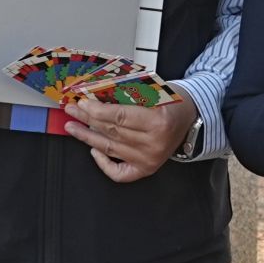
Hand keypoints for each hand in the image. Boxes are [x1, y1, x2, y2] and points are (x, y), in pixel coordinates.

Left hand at [63, 90, 195, 183]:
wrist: (189, 117)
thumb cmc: (172, 102)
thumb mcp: (153, 90)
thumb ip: (126, 94)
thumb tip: (95, 96)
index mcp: (158, 122)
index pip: (119, 117)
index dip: (97, 110)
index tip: (83, 103)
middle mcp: (154, 144)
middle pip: (112, 132)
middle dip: (88, 120)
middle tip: (74, 110)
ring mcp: (149, 159)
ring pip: (109, 149)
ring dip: (88, 137)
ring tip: (74, 127)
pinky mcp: (146, 169)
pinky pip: (118, 172)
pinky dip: (103, 162)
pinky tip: (93, 149)